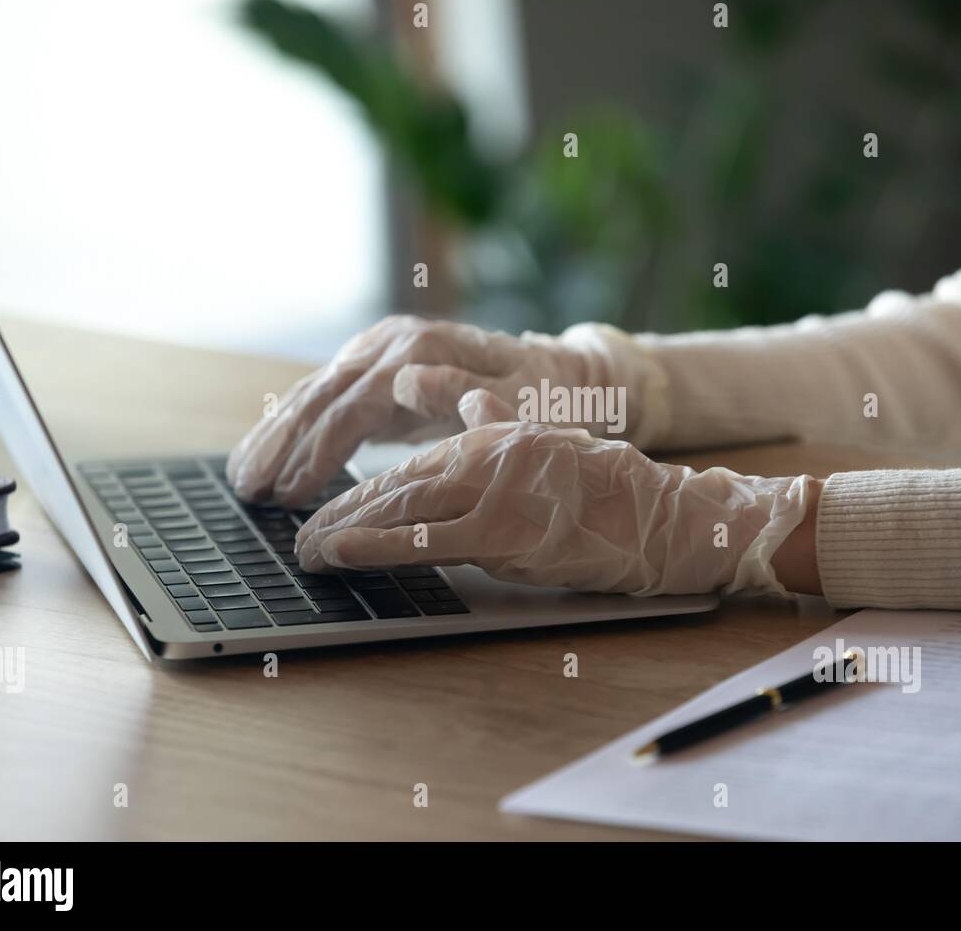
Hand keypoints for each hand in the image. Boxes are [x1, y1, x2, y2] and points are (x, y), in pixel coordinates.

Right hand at [227, 315, 607, 505]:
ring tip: (241, 479)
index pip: (356, 404)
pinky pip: (325, 396)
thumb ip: (467, 392)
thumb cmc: (542, 394)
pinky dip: (293, 425)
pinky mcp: (376, 365)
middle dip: (282, 444)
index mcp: (423, 350)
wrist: (555, 369)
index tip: (293, 492)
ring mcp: (380, 350)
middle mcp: (393, 343)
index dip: (320, 450)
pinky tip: (266, 454)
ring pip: (315, 392)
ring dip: (275, 434)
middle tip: (249, 491)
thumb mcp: (521, 396)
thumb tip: (408, 383)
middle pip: (324, 395)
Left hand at [295, 390, 819, 595]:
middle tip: (297, 535)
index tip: (323, 507)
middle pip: (393, 483)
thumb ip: (497, 430)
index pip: (410, 461)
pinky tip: (341, 554)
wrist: (662, 518)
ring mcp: (494, 492)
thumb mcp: (545, 448)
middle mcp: (487, 454)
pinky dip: (374, 546)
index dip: (360, 487)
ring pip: (398, 508)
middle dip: (337, 512)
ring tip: (306, 550)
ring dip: (342, 530)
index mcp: (493, 434)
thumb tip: (463, 406)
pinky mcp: (505, 533)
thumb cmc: (604, 491)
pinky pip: (425, 541)